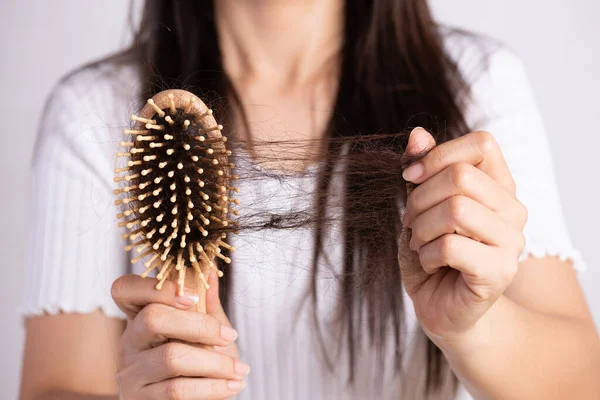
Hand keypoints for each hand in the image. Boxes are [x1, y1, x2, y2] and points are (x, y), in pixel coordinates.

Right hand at [111, 273, 248, 398]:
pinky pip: (177, 390)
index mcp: (140, 316)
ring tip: (239, 370)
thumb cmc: (199, 364)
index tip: (195, 297)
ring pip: (171, 357)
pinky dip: (212, 388)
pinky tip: (230, 387)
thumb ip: (206, 304)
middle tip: (230, 335)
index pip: (126, 289)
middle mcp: (128, 342)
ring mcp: (131, 373)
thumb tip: (211, 270)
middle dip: (200, 326)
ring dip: (216, 364)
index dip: (158, 288)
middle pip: (153, 317)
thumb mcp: (204, 332)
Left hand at [399, 128, 527, 343]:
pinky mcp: (500, 272)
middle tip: (410, 221)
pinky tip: (430, 264)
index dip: (438, 155)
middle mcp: (513, 209)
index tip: (410, 177)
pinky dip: (426, 255)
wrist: (441, 306)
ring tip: (419, 243)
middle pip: (460, 176)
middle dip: (419, 199)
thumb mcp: (421, 206)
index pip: (482, 143)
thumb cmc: (432, 252)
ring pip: (455, 209)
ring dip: (420, 228)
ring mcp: (511, 242)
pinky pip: (451, 246)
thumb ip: (423, 170)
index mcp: (499, 185)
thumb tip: (417, 134)